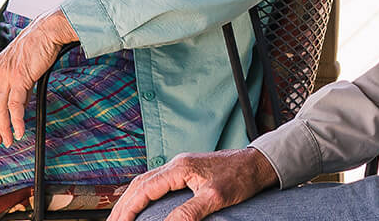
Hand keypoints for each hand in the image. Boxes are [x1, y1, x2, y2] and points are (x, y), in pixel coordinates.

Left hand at [0, 8, 76, 145]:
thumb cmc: (38, 43)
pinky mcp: (20, 78)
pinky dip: (16, 121)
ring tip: (8, 140)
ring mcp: (7, 76)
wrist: (48, 30)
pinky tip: (19, 130)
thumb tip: (20, 100)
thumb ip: (18, 82)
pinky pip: (15, 105)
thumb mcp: (21, 64)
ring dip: (3, 128)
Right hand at [108, 148, 278, 220]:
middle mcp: (177, 164)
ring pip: (146, 182)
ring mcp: (182, 167)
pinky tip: (141, 205)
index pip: (143, 188)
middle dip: (122, 206)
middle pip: (140, 184)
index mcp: (180, 167)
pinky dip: (143, 195)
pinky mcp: (188, 172)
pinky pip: (157, 182)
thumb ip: (189, 212)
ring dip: (131, 200)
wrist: (258, 163)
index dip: (127, 210)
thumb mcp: (215, 197)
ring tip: (120, 218)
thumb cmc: (240, 177)